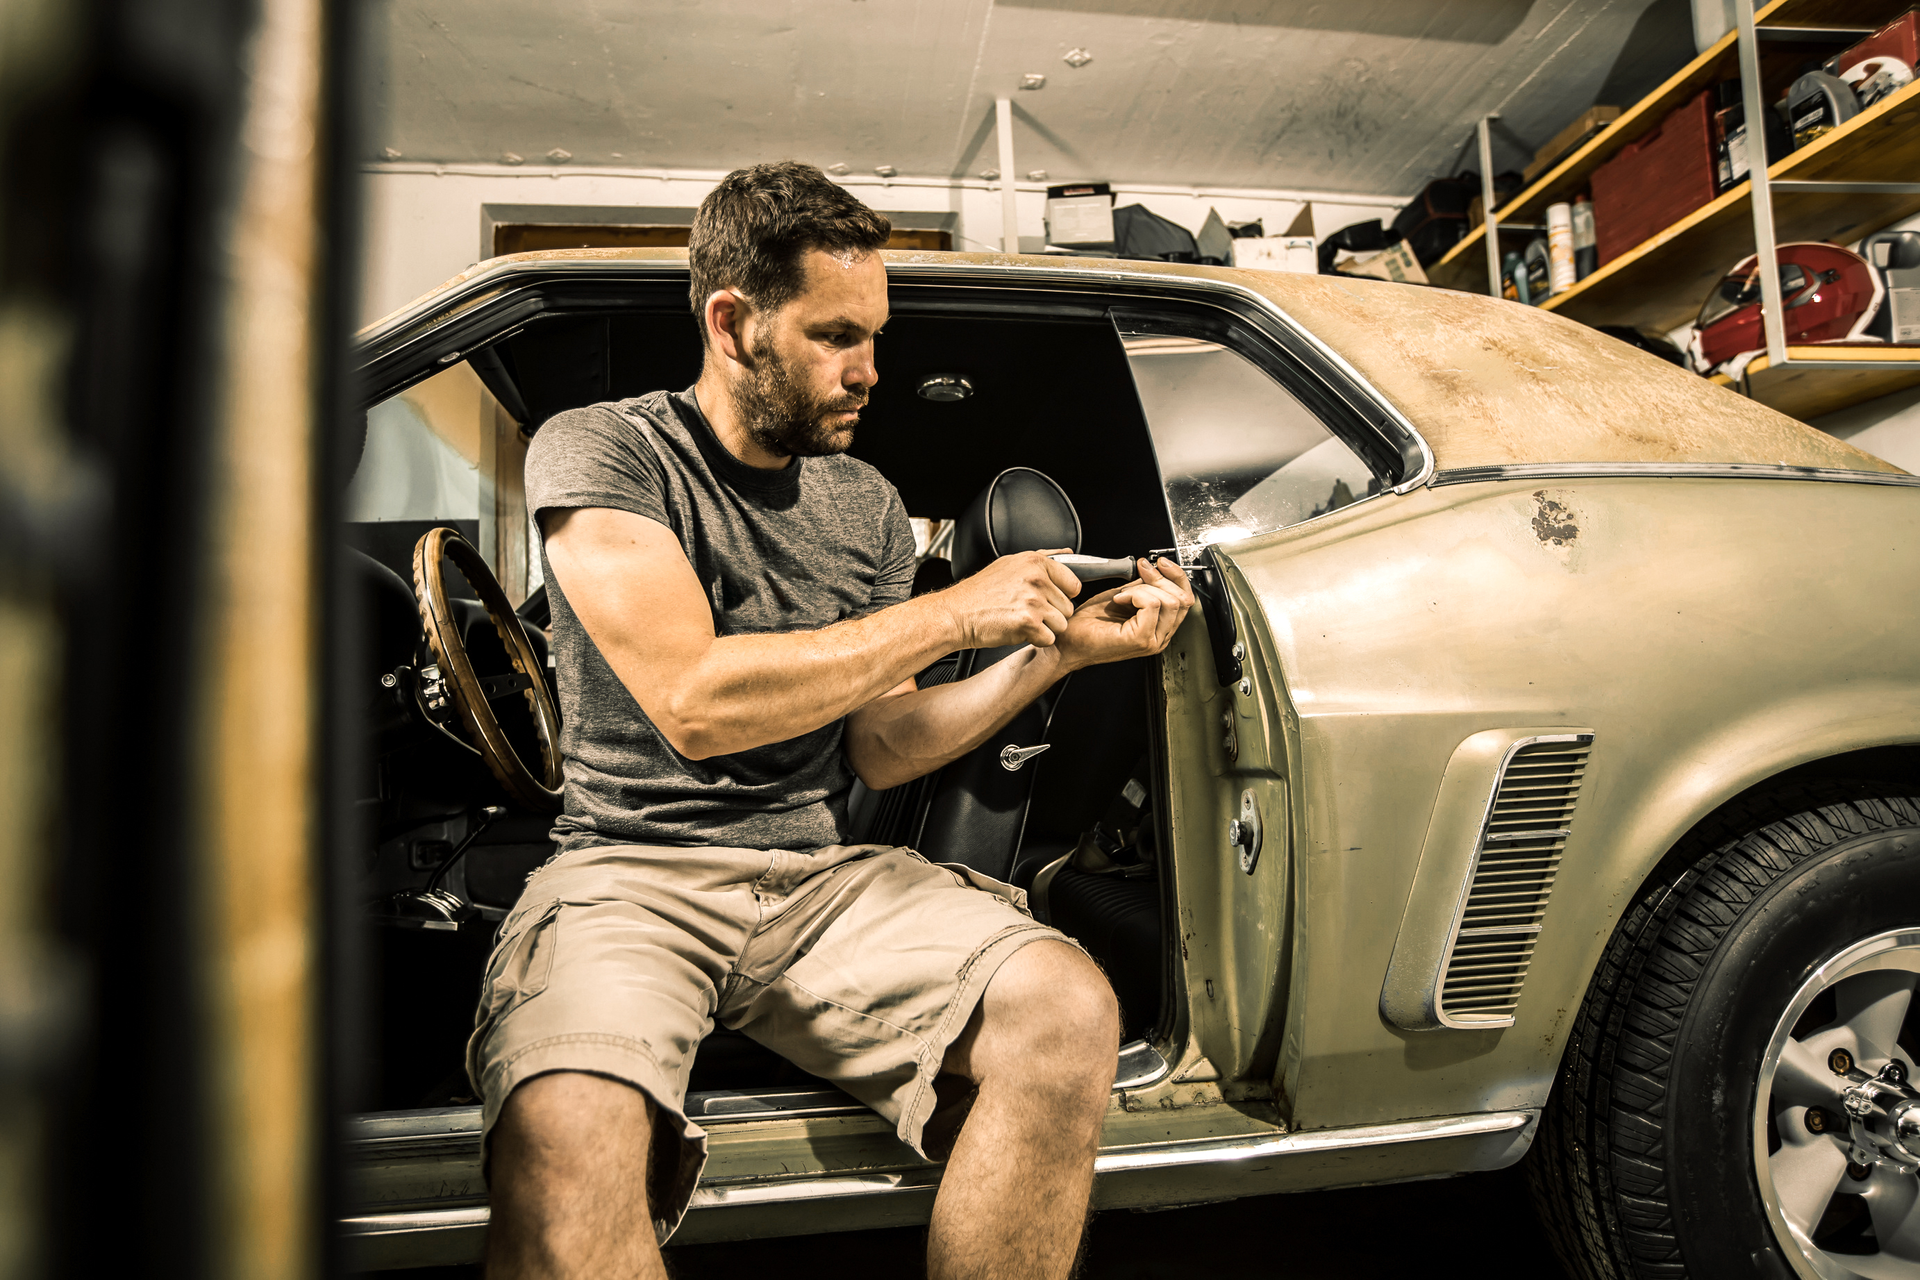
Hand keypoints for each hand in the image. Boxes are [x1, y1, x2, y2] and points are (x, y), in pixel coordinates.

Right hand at [939, 550, 1081, 648]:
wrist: (955, 614)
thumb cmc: (978, 593)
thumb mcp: (1009, 564)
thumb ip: (1042, 558)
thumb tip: (1068, 552)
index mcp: (1034, 562)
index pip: (1073, 584)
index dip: (1061, 596)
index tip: (1045, 599)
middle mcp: (1036, 579)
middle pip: (1067, 607)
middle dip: (1050, 614)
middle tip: (1024, 611)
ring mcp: (1033, 600)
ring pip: (1061, 624)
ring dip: (1044, 628)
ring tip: (1020, 620)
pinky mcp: (1029, 622)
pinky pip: (1049, 639)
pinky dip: (1035, 640)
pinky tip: (1017, 630)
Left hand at [1055, 557, 1193, 669]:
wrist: (1067, 642)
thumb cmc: (1087, 625)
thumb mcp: (1121, 596)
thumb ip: (1142, 587)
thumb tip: (1154, 571)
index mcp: (1158, 627)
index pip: (1185, 599)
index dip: (1175, 576)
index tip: (1160, 563)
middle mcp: (1159, 636)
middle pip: (1183, 600)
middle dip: (1162, 578)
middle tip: (1143, 570)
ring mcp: (1152, 640)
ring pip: (1170, 601)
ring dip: (1146, 587)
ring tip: (1124, 593)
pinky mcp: (1141, 639)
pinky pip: (1152, 605)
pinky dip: (1135, 594)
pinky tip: (1119, 599)